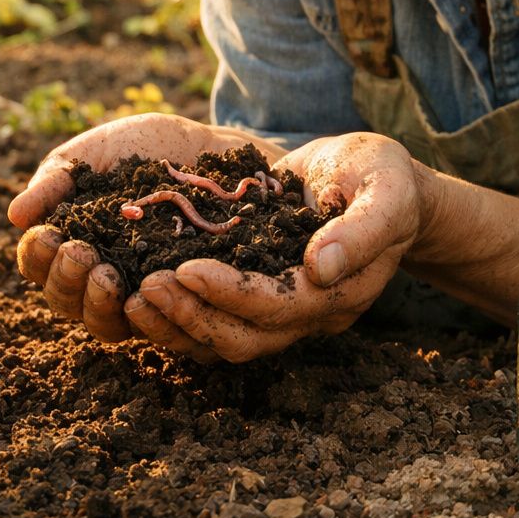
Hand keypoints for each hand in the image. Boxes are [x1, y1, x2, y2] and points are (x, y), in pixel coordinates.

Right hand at [8, 114, 283, 345]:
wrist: (211, 146)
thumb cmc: (144, 146)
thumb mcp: (96, 154)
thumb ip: (57, 179)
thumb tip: (15, 216)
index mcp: (71, 243)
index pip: (40, 266)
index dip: (38, 257)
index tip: (49, 236)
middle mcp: (101, 277)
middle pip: (68, 303)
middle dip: (66, 282)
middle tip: (80, 255)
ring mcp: (140, 292)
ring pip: (108, 324)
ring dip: (99, 304)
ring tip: (106, 276)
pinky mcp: (182, 301)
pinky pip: (163, 325)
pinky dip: (151, 314)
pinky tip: (150, 289)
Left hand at [124, 132, 424, 361]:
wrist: (374, 181)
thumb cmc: (383, 177)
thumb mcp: (385, 189)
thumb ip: (361, 228)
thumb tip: (321, 265)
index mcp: (341, 291)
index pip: (279, 308)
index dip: (231, 294)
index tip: (185, 268)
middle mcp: (309, 313)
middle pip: (245, 338)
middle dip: (193, 316)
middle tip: (145, 286)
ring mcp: (282, 309)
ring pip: (224, 340)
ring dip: (178, 322)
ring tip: (133, 294)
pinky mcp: (258, 294)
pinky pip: (215, 318)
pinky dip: (178, 311)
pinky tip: (139, 286)